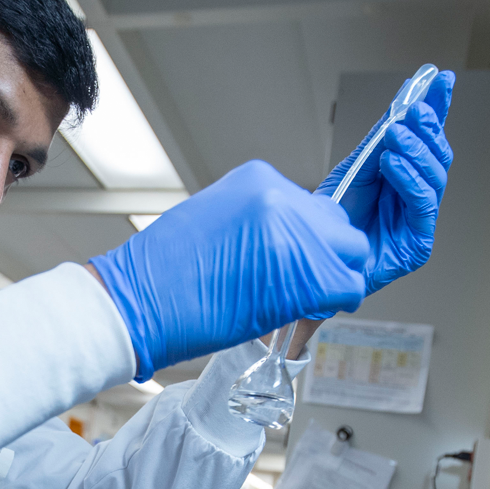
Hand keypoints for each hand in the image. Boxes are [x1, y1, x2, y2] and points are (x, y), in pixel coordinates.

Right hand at [90, 161, 367, 379]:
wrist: (138, 301)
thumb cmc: (162, 272)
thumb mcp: (216, 218)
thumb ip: (260, 221)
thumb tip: (289, 242)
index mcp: (259, 178)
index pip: (312, 207)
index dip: (309, 239)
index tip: (294, 260)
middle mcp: (282, 197)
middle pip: (338, 226)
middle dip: (328, 256)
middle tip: (302, 281)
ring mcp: (296, 234)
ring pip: (351, 255)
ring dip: (334, 279)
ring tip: (299, 298)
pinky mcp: (306, 274)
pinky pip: (347, 287)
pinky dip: (335, 302)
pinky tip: (306, 311)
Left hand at [317, 71, 454, 294]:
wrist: (313, 257)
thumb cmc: (332, 221)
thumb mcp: (354, 169)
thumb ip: (379, 142)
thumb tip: (399, 108)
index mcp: (404, 176)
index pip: (427, 138)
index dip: (437, 109)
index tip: (440, 80)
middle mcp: (416, 196)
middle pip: (437, 156)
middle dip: (429, 128)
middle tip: (415, 108)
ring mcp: (419, 220)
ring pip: (434, 177)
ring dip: (416, 150)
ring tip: (397, 134)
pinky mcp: (417, 243)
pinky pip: (422, 204)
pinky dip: (408, 179)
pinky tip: (393, 164)